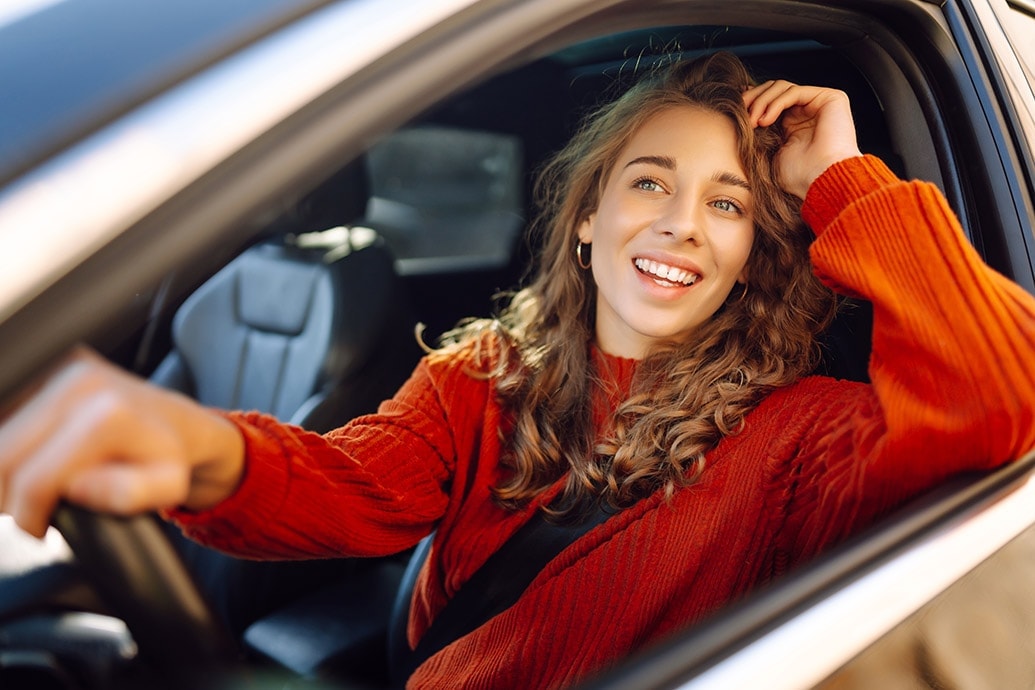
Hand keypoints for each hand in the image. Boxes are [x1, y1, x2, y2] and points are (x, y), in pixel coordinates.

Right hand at [0, 348, 244, 537]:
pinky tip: (37, 458)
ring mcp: (64, 367)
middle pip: (4, 456)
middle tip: (33, 510)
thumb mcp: (168, 487)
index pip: (32, 479)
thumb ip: (129, 494)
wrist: (181, 423)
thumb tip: (79, 485)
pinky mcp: (52, 364)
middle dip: (10, 493)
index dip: (28, 514)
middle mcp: (82, 383)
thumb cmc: (169, 458)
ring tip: (39, 484)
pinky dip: (12, 444)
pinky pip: (6, 415)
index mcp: (107, 414)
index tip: (39, 527)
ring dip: (9, 469)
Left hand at [743, 80, 862, 198]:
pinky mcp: (830, 98)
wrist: (822, 181)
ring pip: (782, 88)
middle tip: (741, 113)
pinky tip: (765, 120)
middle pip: (774, 89)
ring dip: (762, 102)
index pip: (770, 100)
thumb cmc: (799, 177)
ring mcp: (820, 103)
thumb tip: (741, 114)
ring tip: (754, 122)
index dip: (751, 101)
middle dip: (753, 98)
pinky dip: (775, 103)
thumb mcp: (770, 152)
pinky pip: (794, 91)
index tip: (735, 111)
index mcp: (794, 123)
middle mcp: (808, 110)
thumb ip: (760, 132)